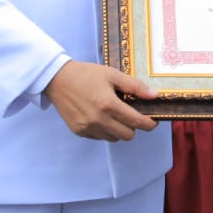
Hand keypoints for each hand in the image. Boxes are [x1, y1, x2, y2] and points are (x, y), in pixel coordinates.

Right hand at [43, 60, 158, 141]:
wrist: (57, 79)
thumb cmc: (87, 74)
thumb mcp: (112, 74)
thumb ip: (135, 86)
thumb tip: (155, 95)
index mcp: (108, 104)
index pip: (136, 122)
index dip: (149, 124)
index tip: (153, 122)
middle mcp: (98, 120)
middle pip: (127, 135)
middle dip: (134, 127)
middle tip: (132, 115)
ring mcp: (87, 128)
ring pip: (114, 138)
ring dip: (119, 130)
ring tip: (115, 115)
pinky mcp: (79, 131)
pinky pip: (100, 137)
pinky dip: (105, 131)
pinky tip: (102, 117)